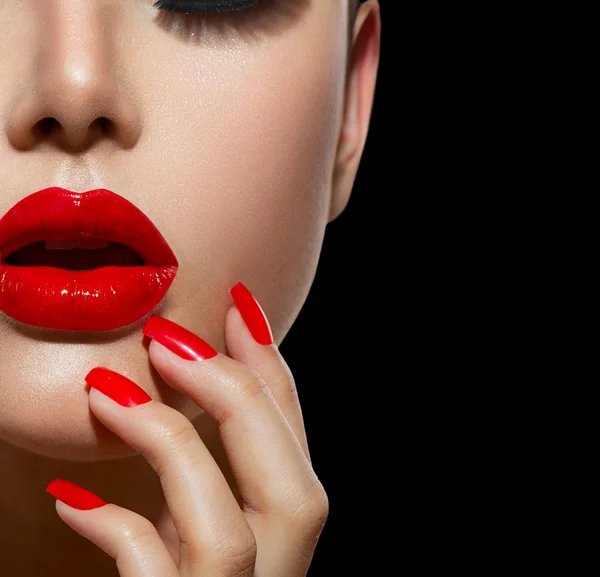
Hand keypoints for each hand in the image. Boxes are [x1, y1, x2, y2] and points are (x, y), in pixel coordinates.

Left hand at [46, 282, 328, 576]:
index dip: (279, 373)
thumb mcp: (194, 534)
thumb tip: (180, 386)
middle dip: (241, 395)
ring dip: (173, 441)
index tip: (240, 308)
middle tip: (172, 337)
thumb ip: (203, 483)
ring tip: (108, 388)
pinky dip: (116, 527)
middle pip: (293, 488)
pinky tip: (72, 496)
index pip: (298, 449)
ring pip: (233, 531)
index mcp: (282, 545)